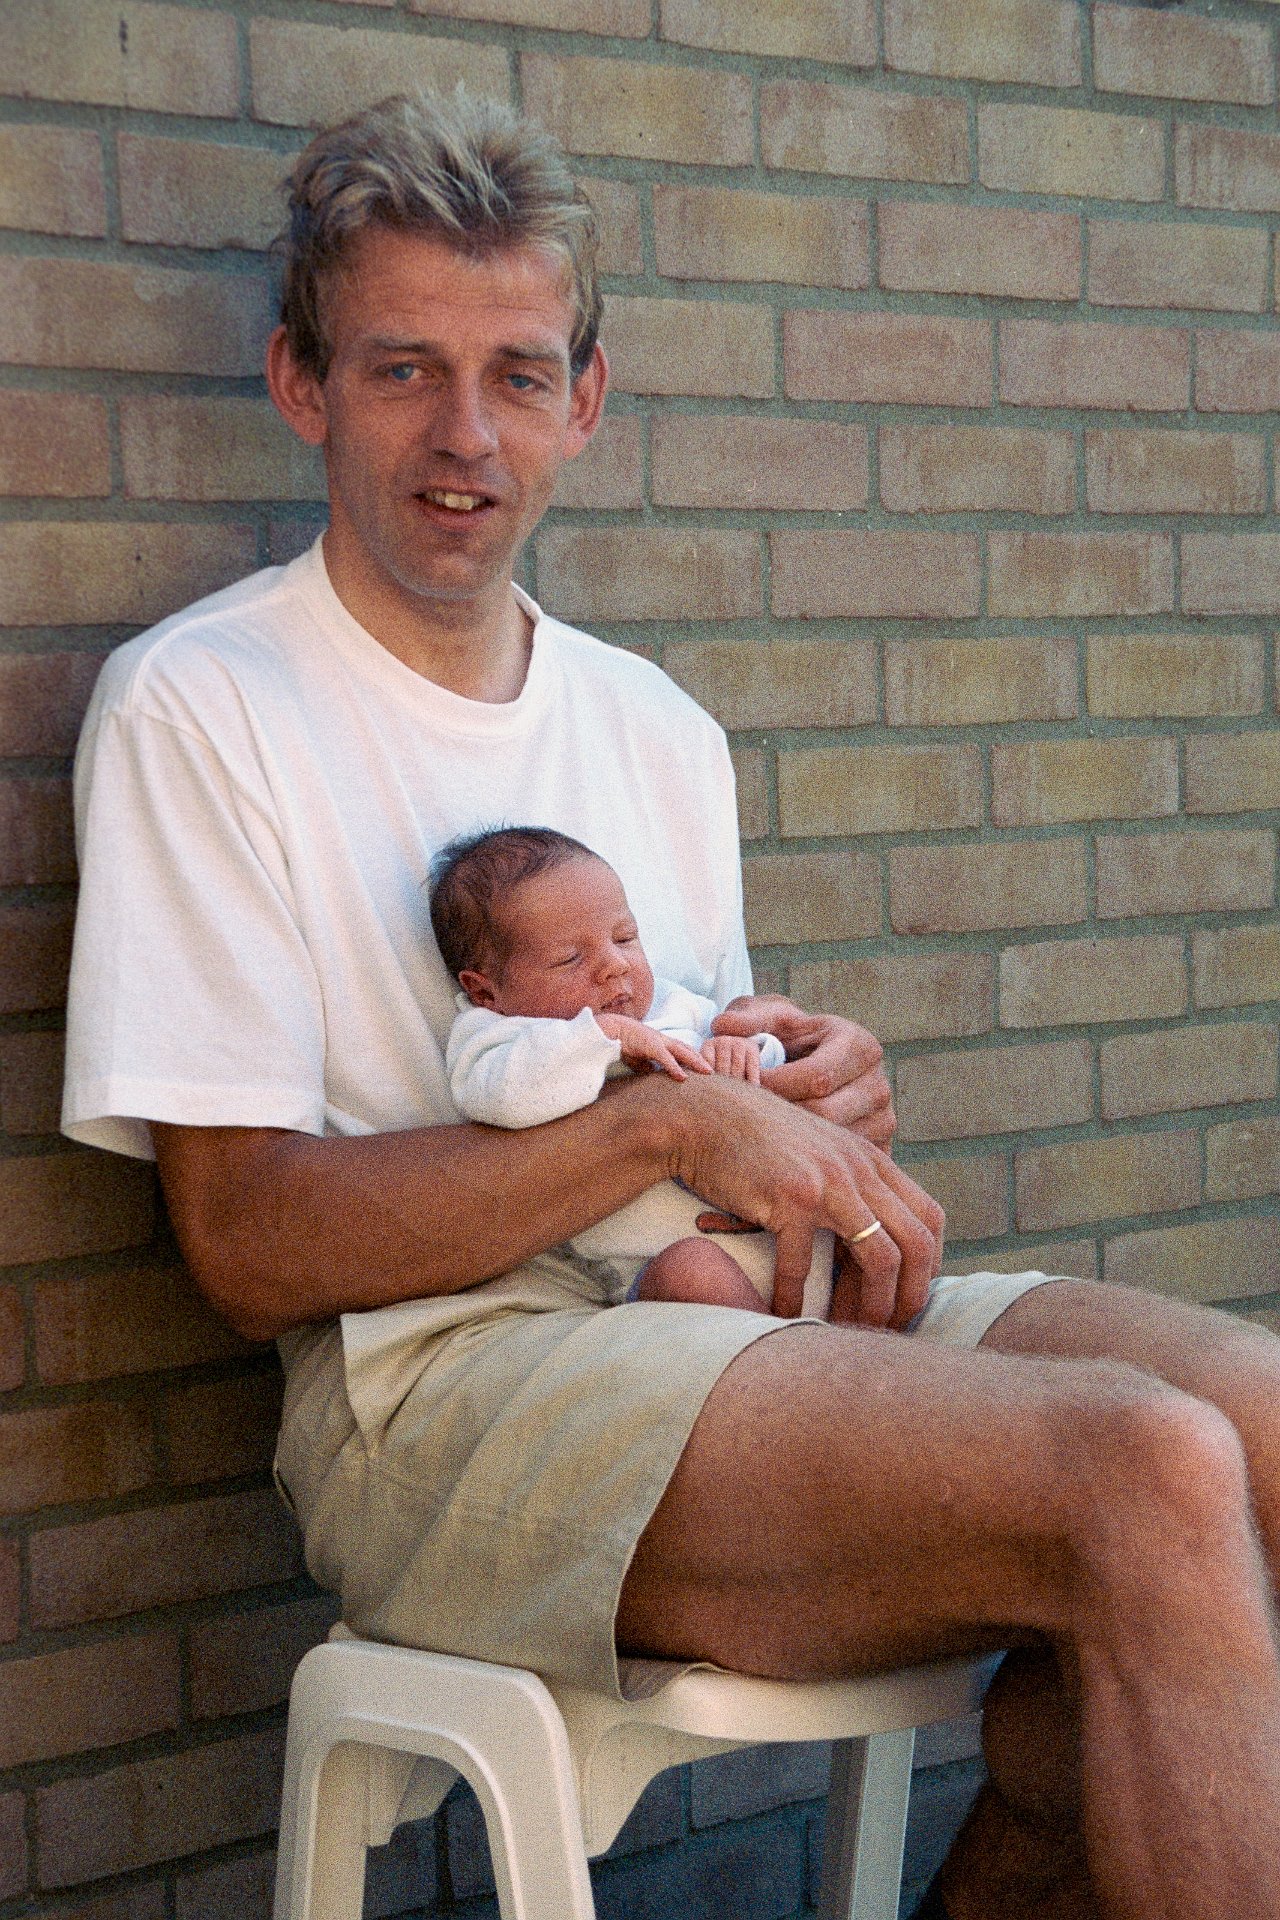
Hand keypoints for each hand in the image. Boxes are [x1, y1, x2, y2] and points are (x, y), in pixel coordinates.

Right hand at [596, 1013, 712, 1081]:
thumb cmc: (622, 1042)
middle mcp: (663, 1040)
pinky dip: (675, 1067)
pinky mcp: (650, 1045)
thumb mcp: (637, 1057)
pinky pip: (666, 1058)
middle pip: (687, 1050)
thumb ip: (646, 1064)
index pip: (681, 1050)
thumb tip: (651, 1072)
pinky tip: (683, 1077)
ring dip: (696, 1062)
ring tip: (708, 1072)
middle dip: (701, 1060)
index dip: (693, 1058)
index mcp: (660, 1042)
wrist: (610, 1030)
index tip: (703, 1069)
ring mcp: (658, 1041)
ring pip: (682, 1052)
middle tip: (713, 1072)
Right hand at [666, 1073, 942, 1328]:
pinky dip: (794, 1299)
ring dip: (870, 1306)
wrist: (705, 1114)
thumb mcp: (821, 1152)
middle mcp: (860, 1169)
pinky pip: (803, 1265)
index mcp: (872, 1161)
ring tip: (846, 1329)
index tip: (905, 1299)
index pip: (929, 1219)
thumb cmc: (756, 1142)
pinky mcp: (789, 1198)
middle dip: (909, 1296)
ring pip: (880, 1258)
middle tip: (886, 1327)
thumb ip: (852, 1185)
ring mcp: (828, 1183)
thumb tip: (870, 1242)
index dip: (927, 1267)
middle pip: (916, 1243)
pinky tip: (782, 1314)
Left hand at [713, 995, 894, 1146]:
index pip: (816, 1077)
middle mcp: (878, 1084)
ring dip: (791, 1142)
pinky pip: (841, 1166)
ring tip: (763, 1130)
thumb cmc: (787, 1039)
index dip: (774, 1086)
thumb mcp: (769, 1019)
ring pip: (832, 1146)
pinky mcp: (878, 1150)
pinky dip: (809, 1162)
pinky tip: (782, 1150)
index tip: (744, 1088)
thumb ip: (747, 1019)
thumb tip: (723, 1026)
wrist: (811, 1064)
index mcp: (859, 1045)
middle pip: (824, 1114)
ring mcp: (882, 1120)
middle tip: (748, 1115)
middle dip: (780, 1116)